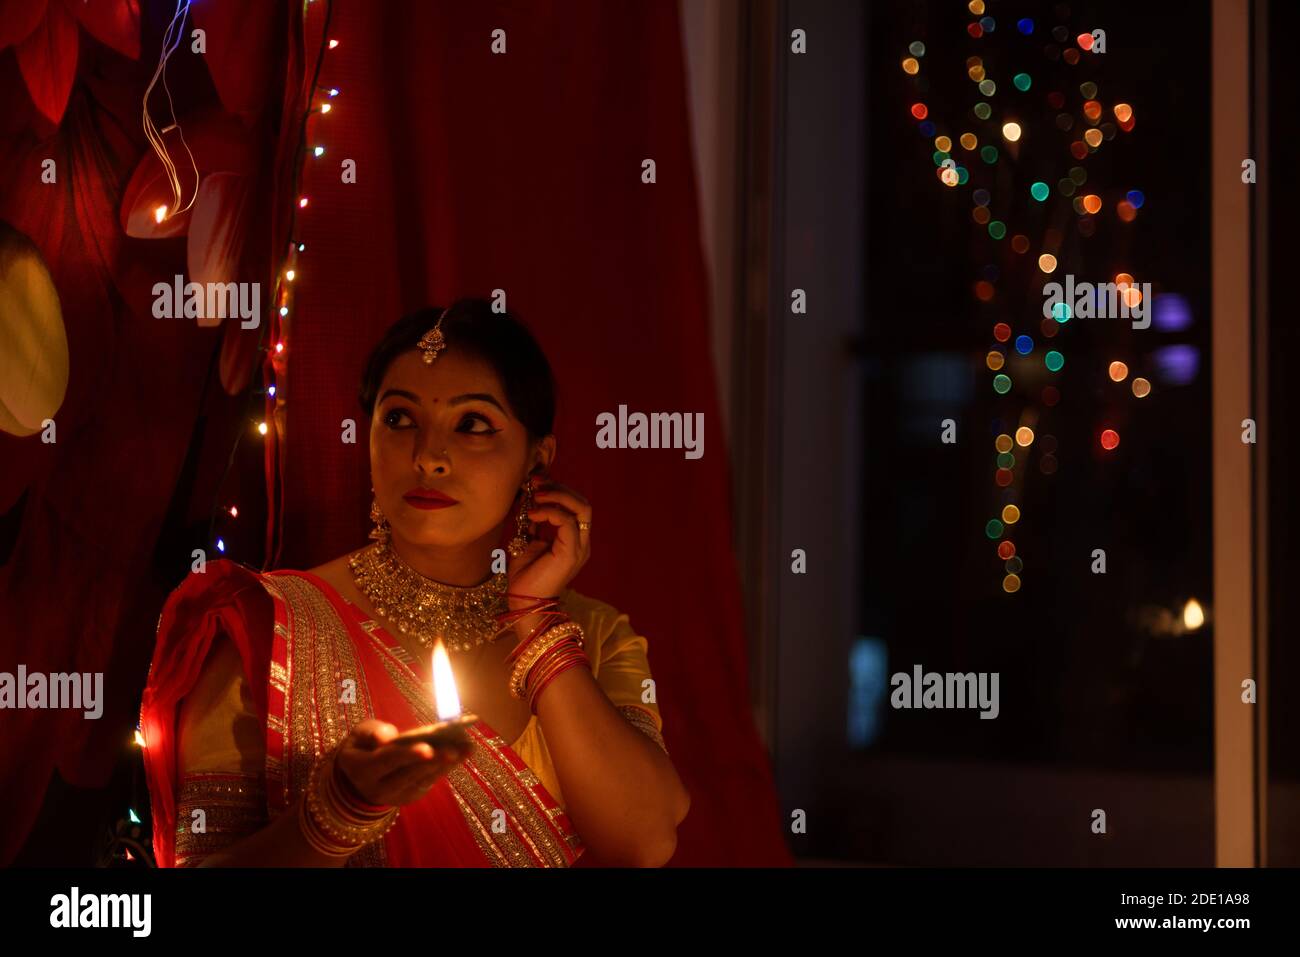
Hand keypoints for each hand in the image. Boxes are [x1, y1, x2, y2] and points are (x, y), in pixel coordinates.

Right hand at [333, 718, 469, 806]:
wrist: (358, 777)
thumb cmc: (362, 746)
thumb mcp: (358, 735)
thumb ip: (371, 732)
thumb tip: (388, 737)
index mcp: (361, 770)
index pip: (386, 761)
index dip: (407, 754)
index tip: (427, 748)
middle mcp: (378, 788)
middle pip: (409, 774)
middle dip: (434, 761)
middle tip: (455, 748)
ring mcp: (396, 796)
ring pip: (424, 779)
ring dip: (447, 764)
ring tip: (467, 747)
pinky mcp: (410, 797)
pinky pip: (430, 781)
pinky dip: (446, 767)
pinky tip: (463, 753)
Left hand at [508, 475, 591, 604]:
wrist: (524, 603)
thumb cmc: (525, 577)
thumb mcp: (525, 541)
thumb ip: (531, 522)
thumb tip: (527, 498)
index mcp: (574, 540)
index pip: (575, 506)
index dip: (557, 489)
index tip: (534, 483)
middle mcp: (582, 542)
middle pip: (583, 503)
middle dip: (559, 488)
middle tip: (536, 483)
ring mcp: (580, 548)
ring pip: (581, 509)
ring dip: (557, 496)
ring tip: (536, 496)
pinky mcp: (571, 554)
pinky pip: (569, 523)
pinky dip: (551, 512)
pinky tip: (533, 514)